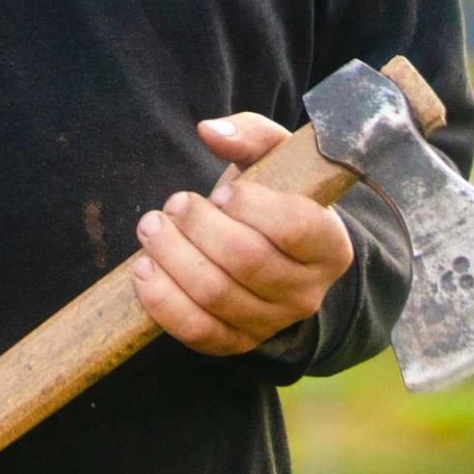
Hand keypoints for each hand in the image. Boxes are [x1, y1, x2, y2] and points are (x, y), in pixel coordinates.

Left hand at [130, 113, 354, 354]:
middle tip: (175, 203)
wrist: (272, 255)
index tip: (222, 191)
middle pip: (247, 261)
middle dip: (199, 226)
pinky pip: (196, 331)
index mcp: (329, 246)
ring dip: (172, 256)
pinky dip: (162, 300)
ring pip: (216, 295)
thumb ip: (251, 135)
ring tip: (152, 227)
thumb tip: (210, 130)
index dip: (252, 207)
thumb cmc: (273, 199)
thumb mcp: (275, 161)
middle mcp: (307, 292)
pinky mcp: (236, 343)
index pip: (296, 228)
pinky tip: (144, 268)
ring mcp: (272, 323)